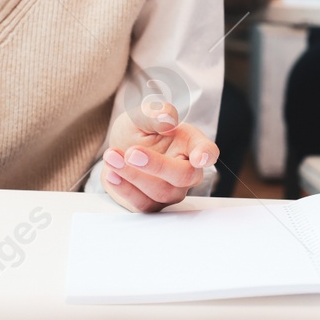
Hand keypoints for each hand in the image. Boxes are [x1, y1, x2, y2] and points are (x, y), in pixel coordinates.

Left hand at [101, 99, 217, 212]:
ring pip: (161, 191)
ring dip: (133, 175)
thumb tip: (167, 119)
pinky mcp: (154, 204)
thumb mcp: (141, 116)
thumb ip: (155, 114)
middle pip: (184, 176)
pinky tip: (112, 174)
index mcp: (191, 144)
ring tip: (112, 156)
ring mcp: (172, 191)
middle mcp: (187, 171)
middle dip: (157, 166)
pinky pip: (144, 204)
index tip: (198, 157)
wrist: (118, 151)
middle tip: (132, 153)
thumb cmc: (137, 132)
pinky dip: (126, 189)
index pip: (208, 151)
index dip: (206, 155)